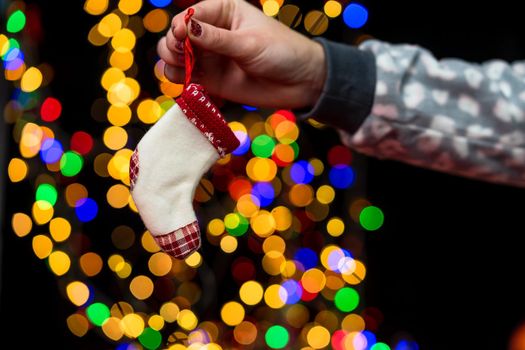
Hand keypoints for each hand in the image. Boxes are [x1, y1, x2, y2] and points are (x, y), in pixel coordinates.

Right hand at [157, 0, 325, 109]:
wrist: (300, 83)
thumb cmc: (282, 52)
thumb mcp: (250, 43)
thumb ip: (218, 39)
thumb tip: (187, 29)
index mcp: (223, 12)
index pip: (191, 13)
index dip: (181, 24)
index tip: (181, 35)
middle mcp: (211, 32)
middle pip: (177, 35)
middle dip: (173, 44)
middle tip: (184, 55)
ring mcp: (209, 56)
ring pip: (175, 56)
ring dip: (172, 61)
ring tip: (184, 68)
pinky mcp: (210, 79)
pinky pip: (184, 77)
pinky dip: (179, 79)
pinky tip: (187, 81)